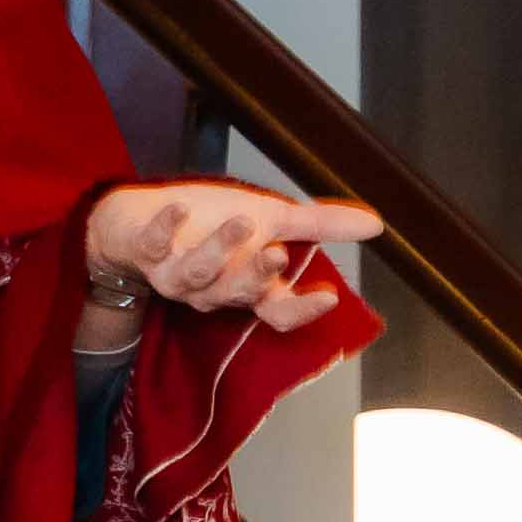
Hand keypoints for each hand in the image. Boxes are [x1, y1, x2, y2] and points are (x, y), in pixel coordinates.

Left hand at [85, 180, 382, 333]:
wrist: (143, 218)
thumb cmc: (213, 221)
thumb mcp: (273, 219)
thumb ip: (320, 226)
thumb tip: (377, 226)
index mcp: (248, 286)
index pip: (279, 313)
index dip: (301, 310)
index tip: (329, 297)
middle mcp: (214, 288)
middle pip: (238, 295)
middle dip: (257, 278)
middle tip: (277, 256)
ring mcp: (177, 274)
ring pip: (199, 276)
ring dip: (220, 250)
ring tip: (243, 222)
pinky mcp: (147, 251)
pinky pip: (153, 247)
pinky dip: (164, 229)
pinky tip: (175, 209)